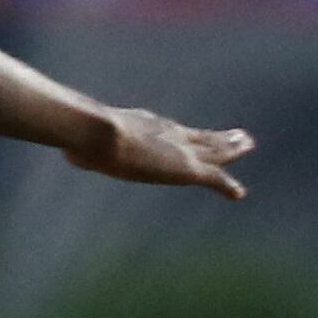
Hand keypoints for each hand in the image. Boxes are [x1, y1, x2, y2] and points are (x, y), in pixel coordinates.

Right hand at [71, 106, 253, 201]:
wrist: (98, 133)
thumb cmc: (83, 134)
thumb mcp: (82, 138)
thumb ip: (84, 145)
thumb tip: (69, 151)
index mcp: (145, 124)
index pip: (173, 130)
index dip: (188, 134)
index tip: (198, 134)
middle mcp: (169, 133)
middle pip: (201, 136)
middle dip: (220, 137)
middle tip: (241, 135)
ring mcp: (180, 150)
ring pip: (215, 150)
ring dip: (233, 149)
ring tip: (248, 145)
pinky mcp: (187, 169)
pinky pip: (214, 177)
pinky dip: (226, 185)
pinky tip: (238, 193)